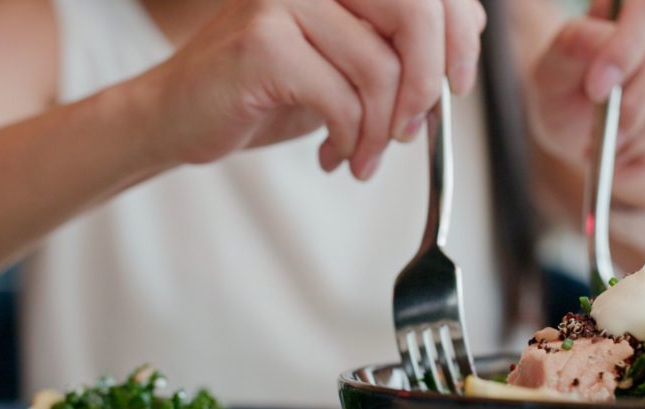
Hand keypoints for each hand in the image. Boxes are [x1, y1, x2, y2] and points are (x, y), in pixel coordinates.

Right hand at [138, 0, 485, 179]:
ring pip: (380, 69)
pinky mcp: (263, 42)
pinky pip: (341, 100)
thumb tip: (464, 45)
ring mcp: (285, 0)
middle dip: (427, 85)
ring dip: (382, 132)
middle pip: (416, 13)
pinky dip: (350, 140)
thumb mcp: (346, 64)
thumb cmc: (268, 90)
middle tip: (413, 131)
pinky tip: (335, 156)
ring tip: (364, 156)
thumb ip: (396, 47)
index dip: (461, 36)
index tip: (458, 86)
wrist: (180, 115)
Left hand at [526, 0, 644, 206]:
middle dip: (632, 105)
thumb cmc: (564, 88)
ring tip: (602, 150)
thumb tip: (603, 43)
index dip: (628, 49)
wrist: (576, 128)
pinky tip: (619, 164)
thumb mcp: (552, 68)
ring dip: (637, 136)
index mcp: (638, 5)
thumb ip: (574, 46)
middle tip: (597, 135)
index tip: (597, 89)